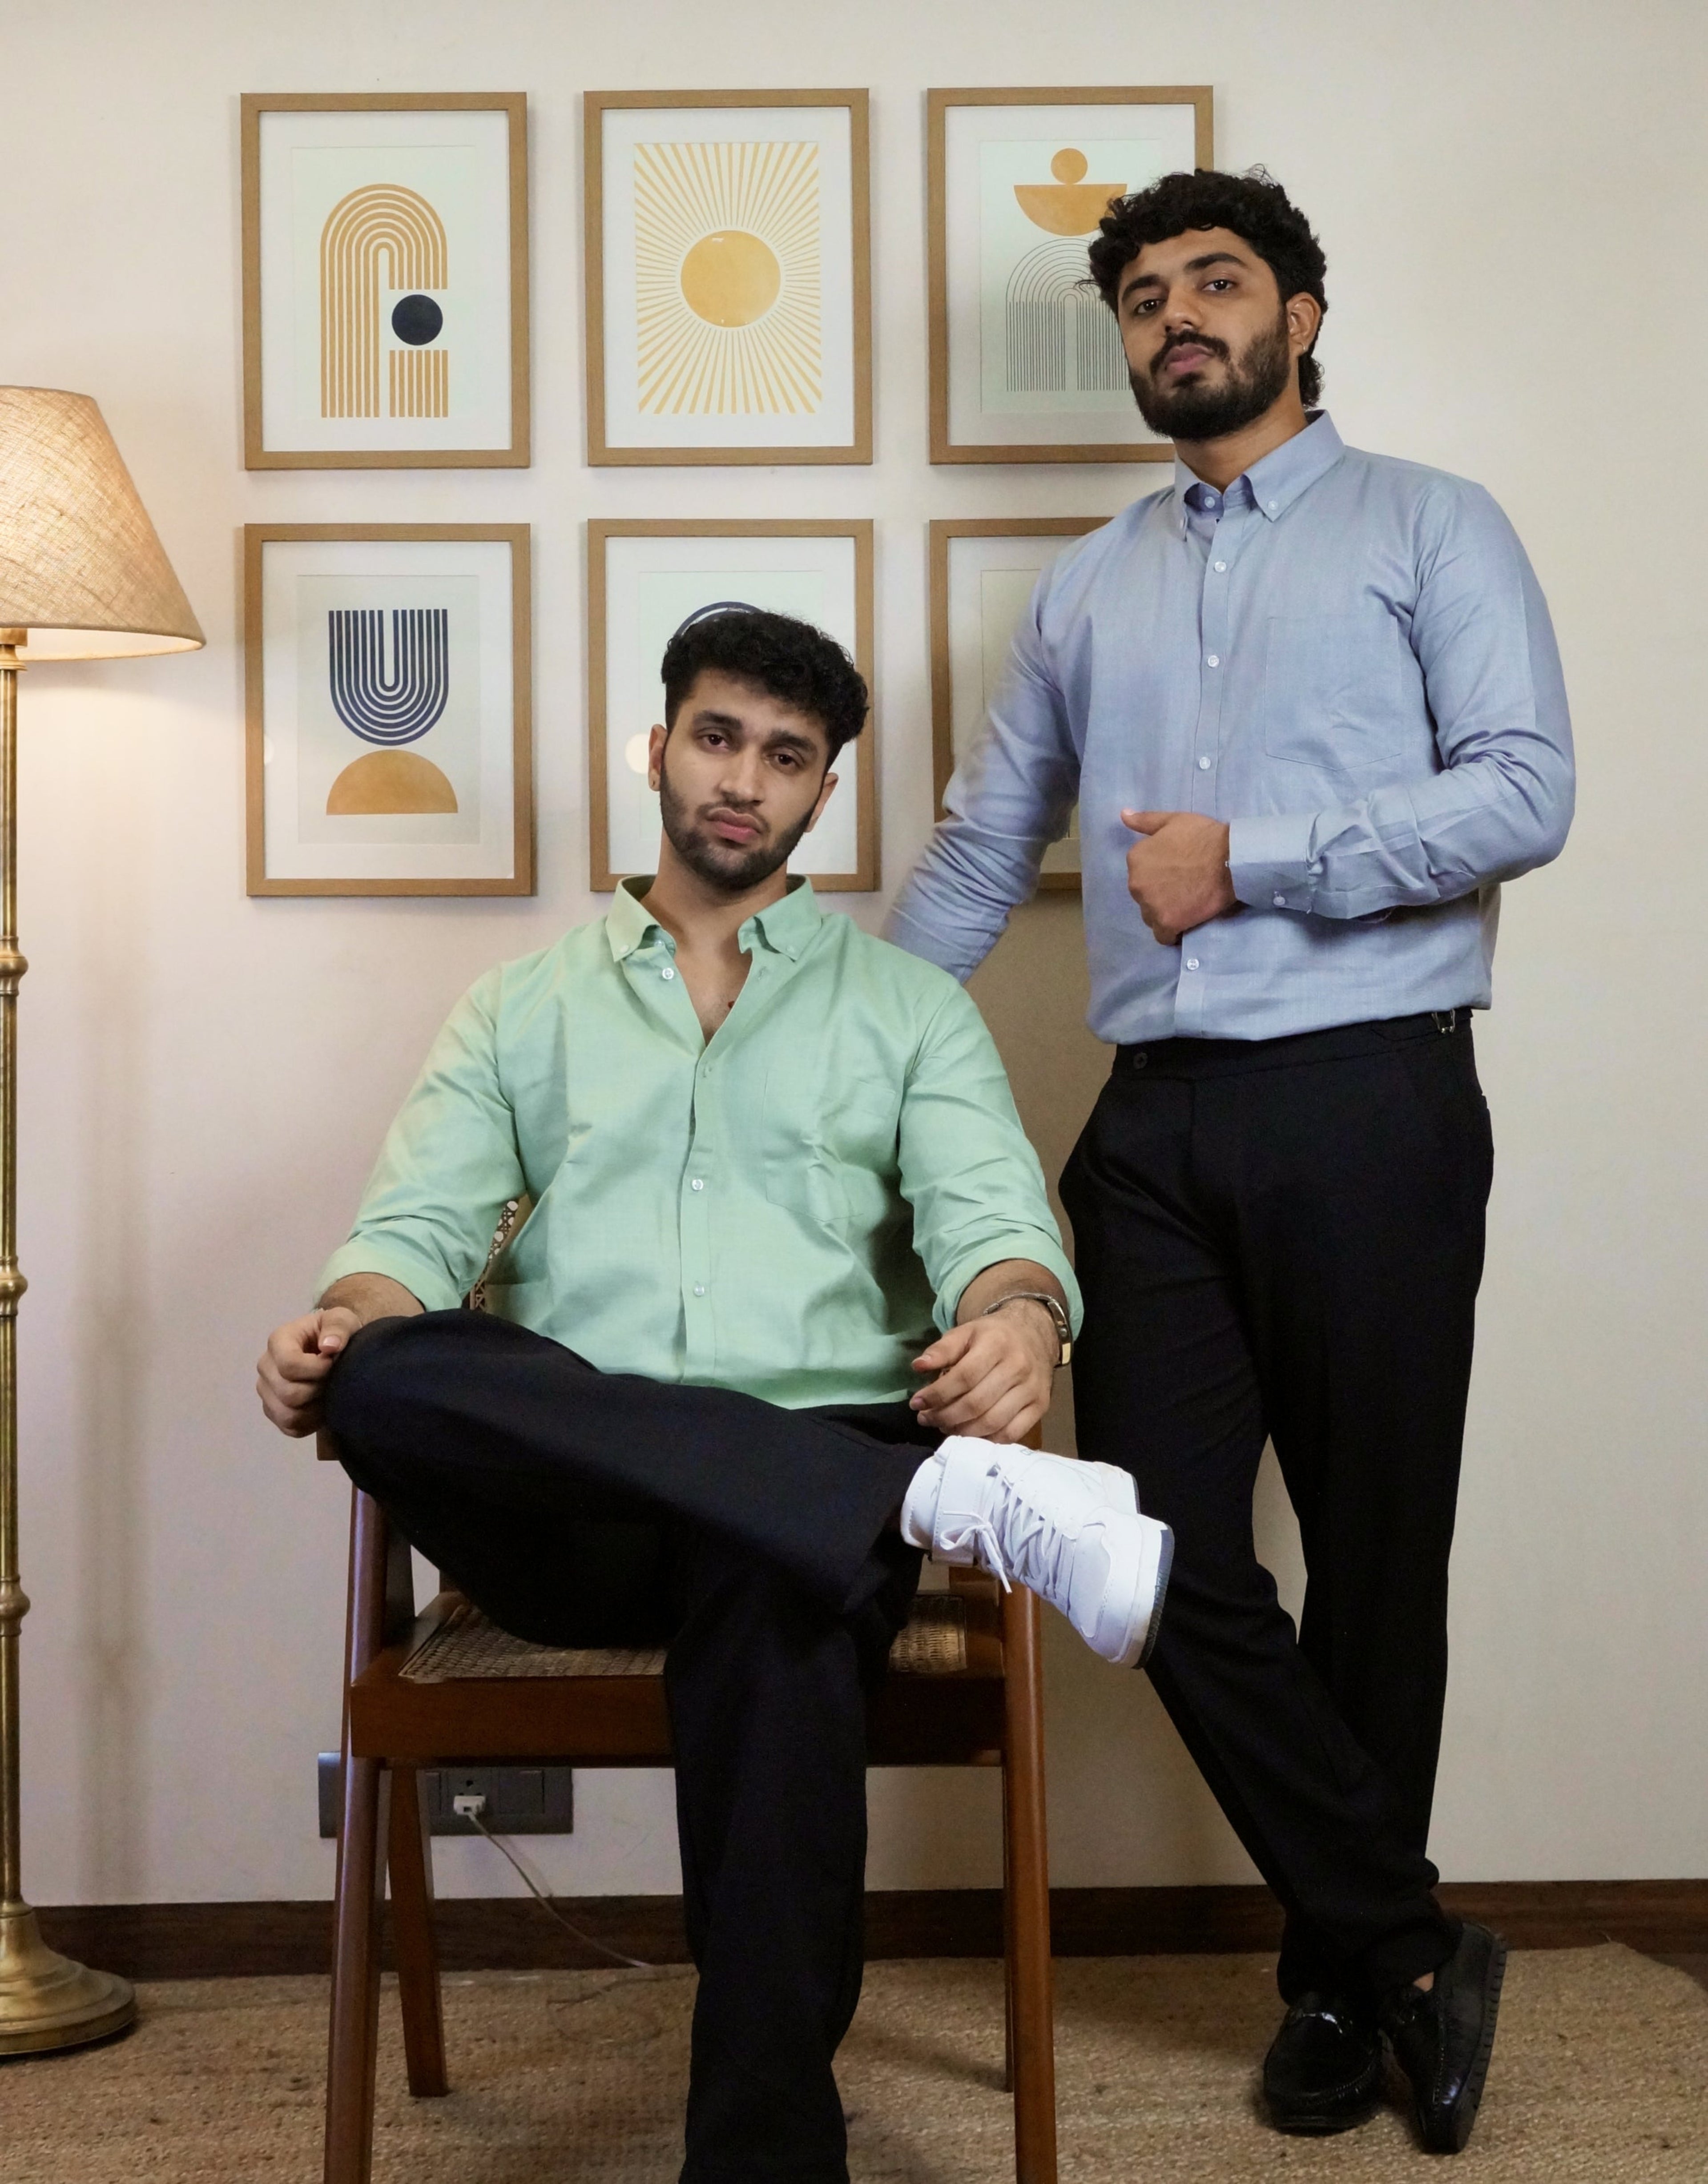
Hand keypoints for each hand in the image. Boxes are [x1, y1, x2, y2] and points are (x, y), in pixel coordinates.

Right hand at [256, 1306, 361, 1437]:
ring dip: (315, 1408)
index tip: (333, 1363)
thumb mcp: (342, 1320)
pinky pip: (290, 1427)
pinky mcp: (273, 1410)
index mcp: (278, 1341)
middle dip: (318, 1389)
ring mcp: (266, 1391)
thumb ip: (337, 1327)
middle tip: (332, 1380)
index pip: (288, 1365)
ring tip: (328, 1393)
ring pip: (288, 1414)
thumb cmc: (335, 1333)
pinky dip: (310, 1422)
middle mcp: (265, 1367)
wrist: (331, 1351)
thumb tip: (329, 1346)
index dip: (316, 1369)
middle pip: (288, 1393)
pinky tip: (321, 1406)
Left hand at [909, 1301, 1057, 1443]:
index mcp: (996, 1344)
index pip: (963, 1377)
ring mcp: (1032, 1389)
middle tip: (926, 1419)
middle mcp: (1018, 1367)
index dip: (937, 1394)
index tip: (916, 1403)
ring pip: (993, 1422)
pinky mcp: (1041, 1406)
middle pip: (976, 1404)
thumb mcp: (966, 1332)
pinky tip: (970, 1434)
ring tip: (944, 1426)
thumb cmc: (993, 1336)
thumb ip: (942, 1349)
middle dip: (945, 1416)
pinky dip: (987, 1439)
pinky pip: (1011, 1433)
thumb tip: (918, 1366)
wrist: (1034, 1335)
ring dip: (962, 1431)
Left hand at [1121, 809, 1235, 944]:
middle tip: (1184, 887)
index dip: (1159, 873)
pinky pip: (1162, 935)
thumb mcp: (1172, 821)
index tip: (1177, 871)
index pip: (1140, 872)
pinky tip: (1184, 924)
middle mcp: (1136, 883)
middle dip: (1159, 894)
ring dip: (1164, 913)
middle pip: (1144, 895)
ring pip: (1151, 916)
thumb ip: (1145, 821)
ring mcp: (1150, 905)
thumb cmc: (1203, 837)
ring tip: (1187, 905)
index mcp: (1135, 858)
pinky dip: (1171, 932)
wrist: (1229, 859)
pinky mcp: (1167, 923)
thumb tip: (1123, 815)